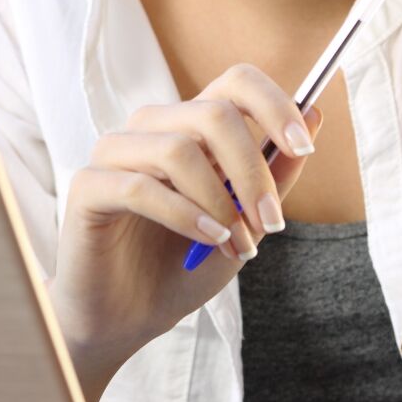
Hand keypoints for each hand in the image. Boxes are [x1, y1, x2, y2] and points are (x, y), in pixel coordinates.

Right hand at [48, 63, 324, 369]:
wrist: (127, 319)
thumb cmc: (180, 268)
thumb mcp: (244, 224)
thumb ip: (274, 175)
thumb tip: (314, 115)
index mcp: (189, 128)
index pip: (234, 82)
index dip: (273, 103)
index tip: (304, 146)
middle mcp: (150, 130)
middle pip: (212, 113)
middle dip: (254, 170)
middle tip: (272, 221)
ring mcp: (114, 154)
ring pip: (178, 149)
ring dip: (221, 202)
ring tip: (236, 244)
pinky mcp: (87, 187)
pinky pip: (139, 186)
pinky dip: (184, 214)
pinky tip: (206, 239)